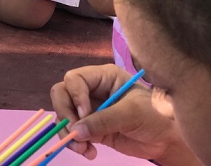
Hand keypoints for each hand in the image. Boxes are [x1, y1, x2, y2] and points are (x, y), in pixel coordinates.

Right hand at [51, 65, 195, 163]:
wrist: (168, 137)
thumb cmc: (155, 114)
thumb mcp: (132, 113)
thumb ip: (104, 120)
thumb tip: (76, 131)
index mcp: (102, 77)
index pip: (74, 79)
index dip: (74, 95)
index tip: (84, 114)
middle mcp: (91, 90)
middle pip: (62, 95)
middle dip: (65, 114)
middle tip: (74, 133)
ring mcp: (89, 109)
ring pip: (64, 115)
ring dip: (69, 134)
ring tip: (84, 149)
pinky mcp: (90, 128)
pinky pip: (73, 133)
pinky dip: (76, 144)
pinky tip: (89, 152)